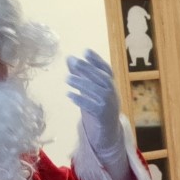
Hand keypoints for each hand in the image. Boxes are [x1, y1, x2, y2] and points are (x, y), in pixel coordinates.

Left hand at [66, 49, 127, 172]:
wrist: (109, 128)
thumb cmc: (98, 104)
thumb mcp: (92, 88)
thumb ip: (81, 74)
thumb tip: (69, 58)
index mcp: (111, 84)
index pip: (106, 69)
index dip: (97, 60)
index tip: (85, 51)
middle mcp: (113, 92)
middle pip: (101, 78)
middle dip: (87, 69)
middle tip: (73, 62)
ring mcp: (109, 103)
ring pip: (95, 91)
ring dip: (81, 84)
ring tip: (67, 79)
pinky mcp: (103, 115)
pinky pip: (91, 106)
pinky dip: (80, 100)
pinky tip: (69, 95)